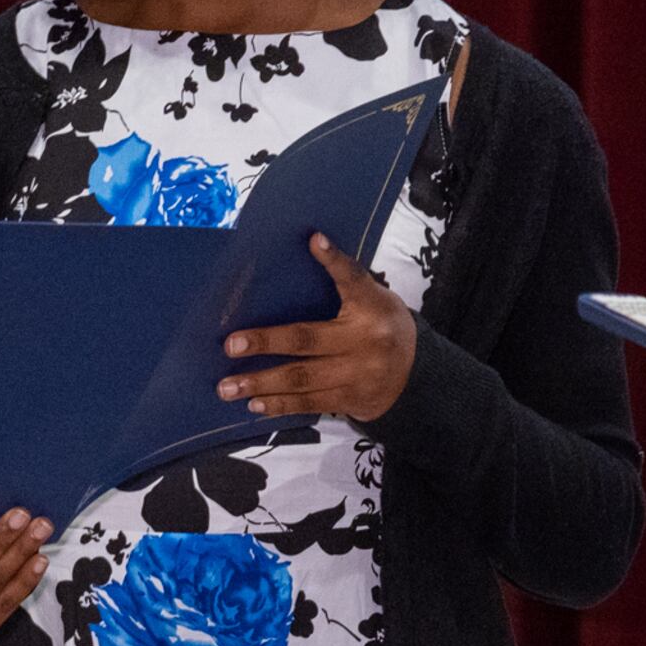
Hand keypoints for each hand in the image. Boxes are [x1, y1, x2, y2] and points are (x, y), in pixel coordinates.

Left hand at [216, 235, 418, 422]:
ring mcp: (358, 373)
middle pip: (307, 339)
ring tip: (228, 387)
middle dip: (266, 342)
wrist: (417, 374)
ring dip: (262, 383)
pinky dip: (281, 404)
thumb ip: (346, 282)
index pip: (353, 278)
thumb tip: (311, 245)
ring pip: (303, 378)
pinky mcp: (352, 399)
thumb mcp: (375, 298)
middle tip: (231, 345)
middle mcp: (366, 339)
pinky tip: (255, 403)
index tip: (315, 241)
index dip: (334, 260)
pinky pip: (310, 403)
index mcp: (372, 306)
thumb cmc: (382, 326)